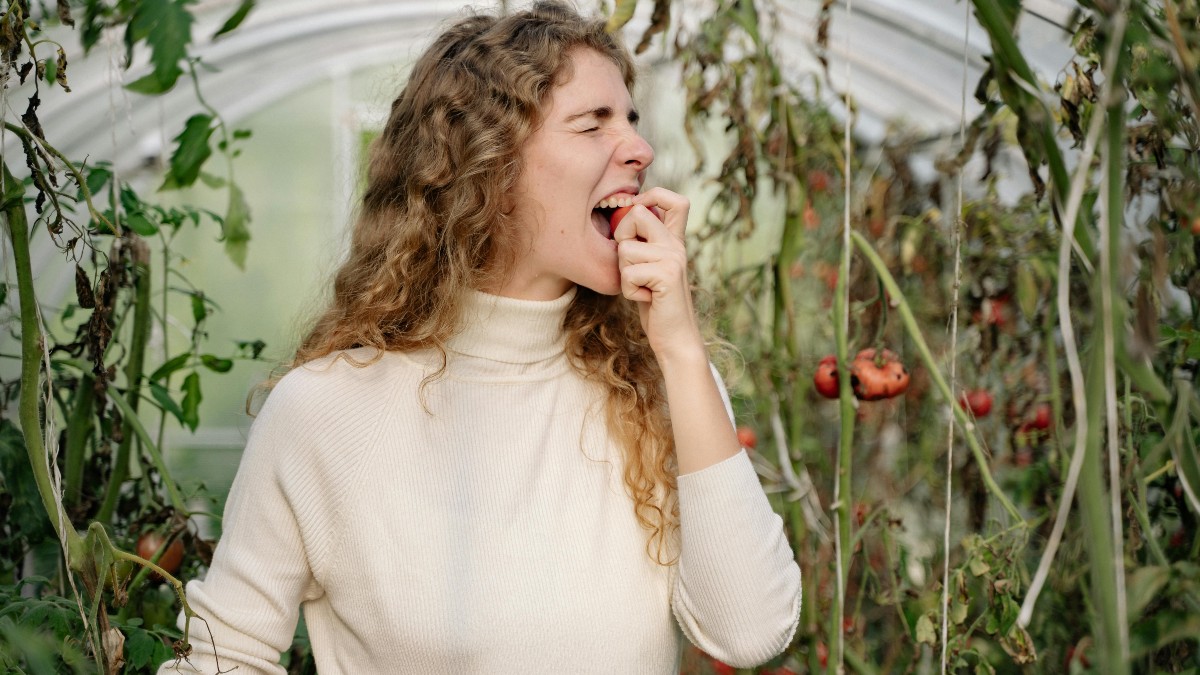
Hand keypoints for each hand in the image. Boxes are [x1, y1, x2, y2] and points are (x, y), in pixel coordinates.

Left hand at [612, 187, 704, 362]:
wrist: (676, 338)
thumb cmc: (656, 305)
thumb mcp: (649, 269)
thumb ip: (643, 246)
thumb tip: (621, 219)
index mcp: (675, 240)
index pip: (674, 199)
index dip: (651, 195)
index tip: (635, 209)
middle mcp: (677, 245)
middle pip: (637, 213)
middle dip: (622, 237)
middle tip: (633, 265)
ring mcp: (674, 258)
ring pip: (625, 248)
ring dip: (624, 273)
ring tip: (642, 287)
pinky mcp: (667, 275)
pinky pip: (628, 273)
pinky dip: (629, 291)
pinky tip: (646, 299)